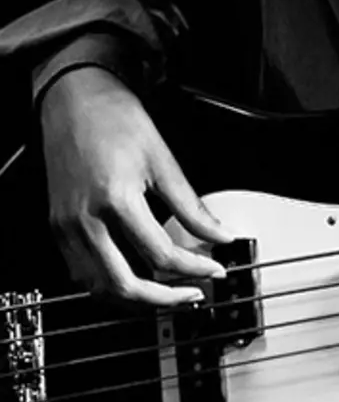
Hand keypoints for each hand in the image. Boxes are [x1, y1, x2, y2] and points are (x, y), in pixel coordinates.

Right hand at [40, 66, 232, 305]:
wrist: (74, 101)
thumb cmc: (116, 121)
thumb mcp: (163, 159)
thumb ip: (191, 205)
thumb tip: (219, 233)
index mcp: (115, 200)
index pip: (159, 254)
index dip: (193, 267)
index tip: (214, 270)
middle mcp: (84, 220)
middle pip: (123, 284)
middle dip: (163, 299)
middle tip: (192, 296)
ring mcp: (66, 227)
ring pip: (97, 287)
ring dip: (134, 300)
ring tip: (167, 295)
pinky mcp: (57, 228)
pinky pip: (80, 273)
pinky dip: (108, 285)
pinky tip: (134, 280)